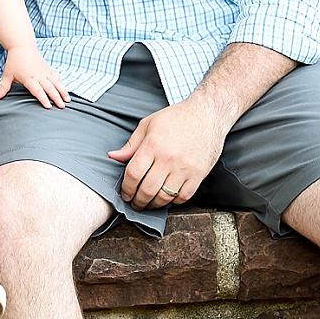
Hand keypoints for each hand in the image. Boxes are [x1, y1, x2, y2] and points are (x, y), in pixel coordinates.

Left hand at [0, 45, 69, 108]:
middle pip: (49, 87)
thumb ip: (3, 87)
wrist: (22, 46)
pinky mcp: (47, 68)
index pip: (37, 90)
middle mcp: (38, 75)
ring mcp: (44, 71)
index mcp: (28, 77)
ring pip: (55, 82)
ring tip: (67, 100)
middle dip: (56, 97)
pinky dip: (61, 83)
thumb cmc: (14, 61)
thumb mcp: (7, 74)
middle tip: (62, 106)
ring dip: (62, 91)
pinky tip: (64, 90)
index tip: (49, 106)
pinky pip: (56, 76)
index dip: (43, 98)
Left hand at [107, 93, 228, 209]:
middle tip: (135, 203)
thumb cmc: (176, 118)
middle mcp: (168, 158)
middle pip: (147, 189)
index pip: (133, 174)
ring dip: (154, 205)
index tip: (125, 193)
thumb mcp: (148, 124)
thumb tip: (113, 156)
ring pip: (165, 197)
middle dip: (138, 201)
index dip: (126, 188)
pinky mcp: (199, 174)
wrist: (206, 114)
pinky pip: (183, 197)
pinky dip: (173, 202)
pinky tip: (167, 198)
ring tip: (149, 203)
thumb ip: (131, 144)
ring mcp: (185, 168)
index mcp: (153, 144)